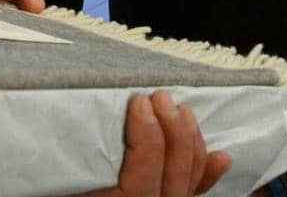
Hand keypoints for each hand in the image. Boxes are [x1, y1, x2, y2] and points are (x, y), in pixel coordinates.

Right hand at [85, 91, 229, 196]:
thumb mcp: (67, 190)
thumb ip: (81, 166)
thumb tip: (80, 125)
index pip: (148, 162)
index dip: (147, 129)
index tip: (138, 102)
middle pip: (177, 165)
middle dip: (172, 125)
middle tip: (160, 98)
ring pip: (192, 174)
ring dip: (191, 138)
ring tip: (181, 111)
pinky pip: (197, 193)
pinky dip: (209, 173)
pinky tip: (220, 157)